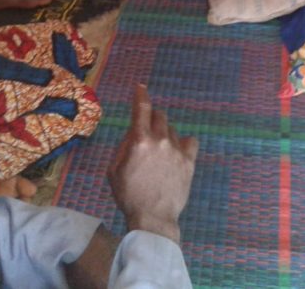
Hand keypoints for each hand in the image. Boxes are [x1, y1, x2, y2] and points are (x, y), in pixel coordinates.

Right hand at [108, 85, 197, 243]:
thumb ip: (124, 146)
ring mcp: (176, 150)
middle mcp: (160, 140)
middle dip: (152, 119)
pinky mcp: (189, 161)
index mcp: (139, 141)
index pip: (142, 109)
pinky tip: (176, 152)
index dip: (141, 95)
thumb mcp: (114, 170)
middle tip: (147, 132)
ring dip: (164, 134)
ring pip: (171, 130)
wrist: (153, 217)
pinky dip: (182, 143)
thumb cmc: (128, 196)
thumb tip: (134, 132)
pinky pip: (190, 141)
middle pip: (159, 116)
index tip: (141, 87)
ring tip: (158, 153)